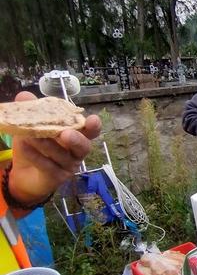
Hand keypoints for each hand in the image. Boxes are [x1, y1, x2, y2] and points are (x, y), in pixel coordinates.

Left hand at [8, 93, 101, 207]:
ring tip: (31, 136)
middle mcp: (76, 152)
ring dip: (47, 145)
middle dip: (76, 139)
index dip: (94, 126)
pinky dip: (36, 156)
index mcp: (76, 135)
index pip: (90, 131)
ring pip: (62, 156)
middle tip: (65, 134)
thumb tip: (24, 96)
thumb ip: (31, 111)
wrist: (24, 173)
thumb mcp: (31, 126)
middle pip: (84, 147)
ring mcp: (69, 166)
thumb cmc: (35, 146)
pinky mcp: (57, 178)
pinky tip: (24, 147)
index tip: (92, 120)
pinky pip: (48, 166)